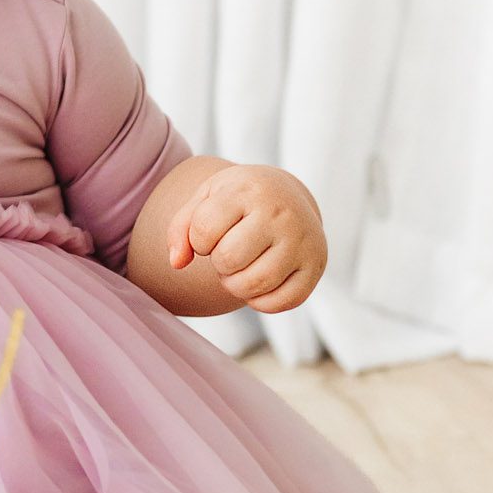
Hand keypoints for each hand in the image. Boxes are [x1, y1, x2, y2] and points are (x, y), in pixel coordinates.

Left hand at [165, 165, 326, 313]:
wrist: (287, 194)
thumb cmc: (239, 199)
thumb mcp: (206, 199)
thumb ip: (181, 228)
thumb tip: (176, 263)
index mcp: (249, 190)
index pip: (204, 230)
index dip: (198, 241)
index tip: (210, 233)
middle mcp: (281, 213)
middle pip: (229, 259)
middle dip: (219, 263)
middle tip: (227, 253)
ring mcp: (303, 240)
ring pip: (255, 284)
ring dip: (236, 285)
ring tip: (240, 268)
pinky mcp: (316, 266)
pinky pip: (281, 302)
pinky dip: (260, 302)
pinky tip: (258, 283)